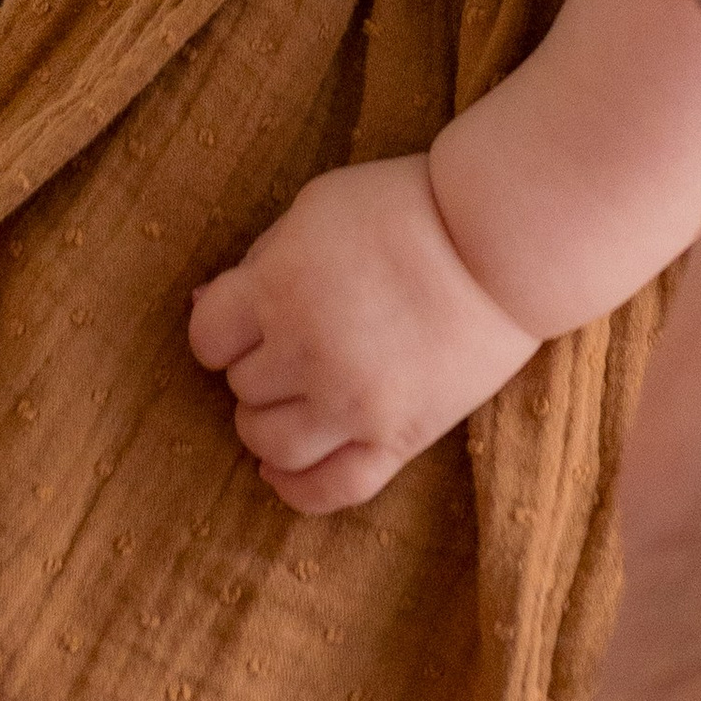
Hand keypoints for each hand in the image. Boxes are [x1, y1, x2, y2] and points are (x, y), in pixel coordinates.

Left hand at [188, 155, 537, 512]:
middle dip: (254, 368)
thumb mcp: (315, 210)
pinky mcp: (396, 439)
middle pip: (242, 389)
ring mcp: (352, 404)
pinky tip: (283, 472)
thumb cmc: (404, 210)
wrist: (497, 243)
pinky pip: (329, 490)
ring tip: (289, 402)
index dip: (220, 329)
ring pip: (271, 446)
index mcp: (279, 287)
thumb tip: (203, 303)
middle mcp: (307, 353)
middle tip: (284, 348)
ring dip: (267, 426)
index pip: (207, 338)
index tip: (241, 322)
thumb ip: (261, 258)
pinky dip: (295, 489)